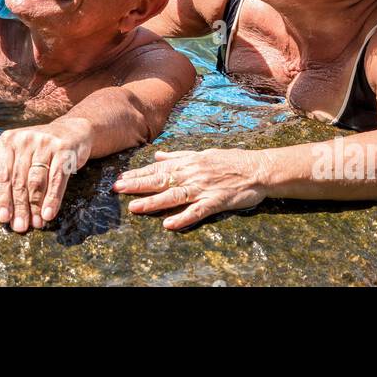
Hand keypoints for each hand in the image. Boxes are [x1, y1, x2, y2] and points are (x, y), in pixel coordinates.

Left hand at [0, 120, 91, 231]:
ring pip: (37, 181)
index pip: (1, 175)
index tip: (3, 218)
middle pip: (19, 180)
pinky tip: (48, 213)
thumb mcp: (15, 163)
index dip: (1, 198)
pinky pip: (56, 178)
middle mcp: (24, 139)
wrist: (71, 132)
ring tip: (36, 224)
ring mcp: (45, 143)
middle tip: (20, 227)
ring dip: (35, 205)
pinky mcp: (63, 149)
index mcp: (7, 142)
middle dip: (19, 206)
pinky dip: (52, 198)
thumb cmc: (37, 152)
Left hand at [112, 148, 266, 229]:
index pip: (158, 169)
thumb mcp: (203, 153)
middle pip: (161, 180)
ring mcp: (204, 188)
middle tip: (117, 190)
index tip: (120, 178)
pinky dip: (183, 217)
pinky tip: (169, 224)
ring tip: (135, 207)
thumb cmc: (231, 160)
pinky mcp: (216, 201)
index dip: (138, 174)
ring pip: (175, 195)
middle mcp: (193, 174)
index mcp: (188, 162)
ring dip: (154, 201)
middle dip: (138, 185)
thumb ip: (179, 156)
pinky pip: (197, 211)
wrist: (258, 168)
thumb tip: (158, 155)